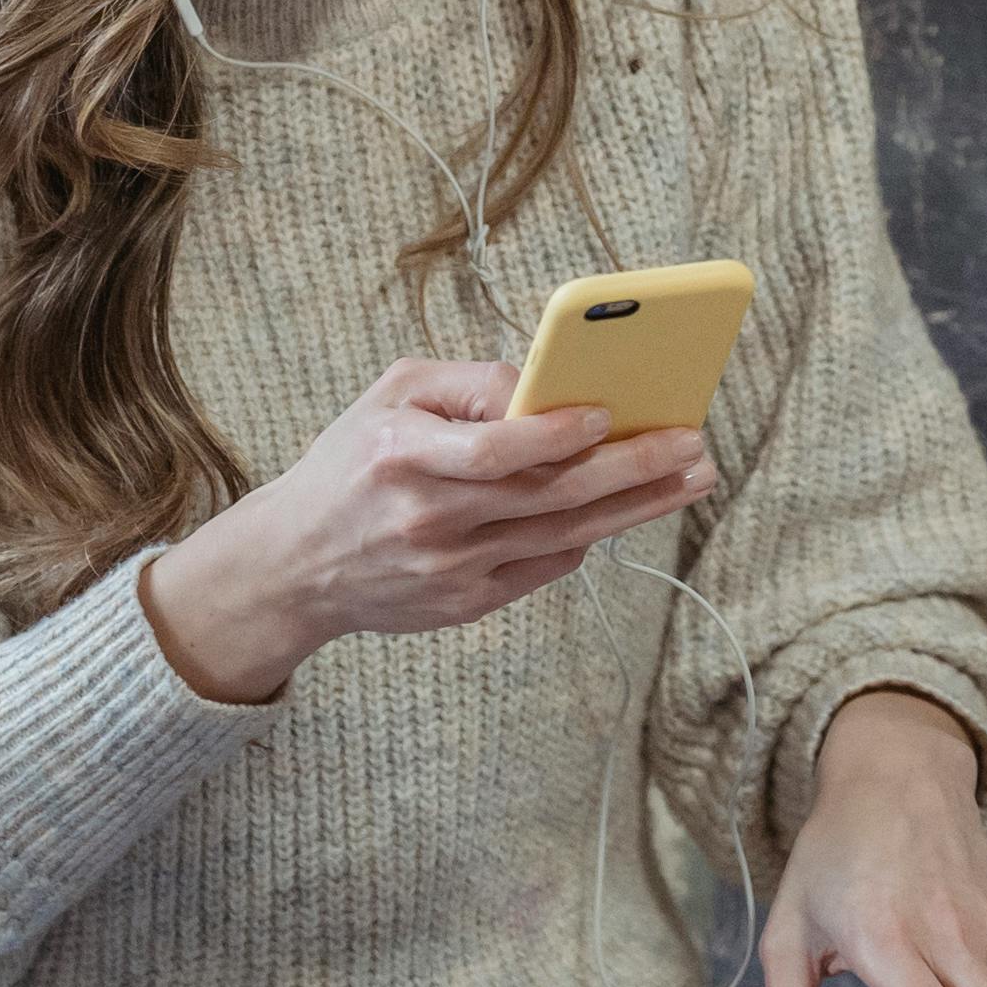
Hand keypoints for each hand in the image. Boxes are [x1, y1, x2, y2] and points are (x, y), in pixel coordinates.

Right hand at [140, 360, 707, 705]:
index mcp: (403, 456)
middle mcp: (428, 518)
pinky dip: (590, 537)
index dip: (556, 434)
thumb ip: (467, 381)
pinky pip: (545, 568)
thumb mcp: (390, 396)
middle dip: (632, 469)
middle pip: (549, 496)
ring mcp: (449, 570)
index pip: (494, 449)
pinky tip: (632, 508)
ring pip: (563, 537)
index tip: (610, 412)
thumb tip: (545, 383)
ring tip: (691, 476)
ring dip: (637, 506)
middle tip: (693, 445)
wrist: (293, 565)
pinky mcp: (463, 605)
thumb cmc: (352, 462)